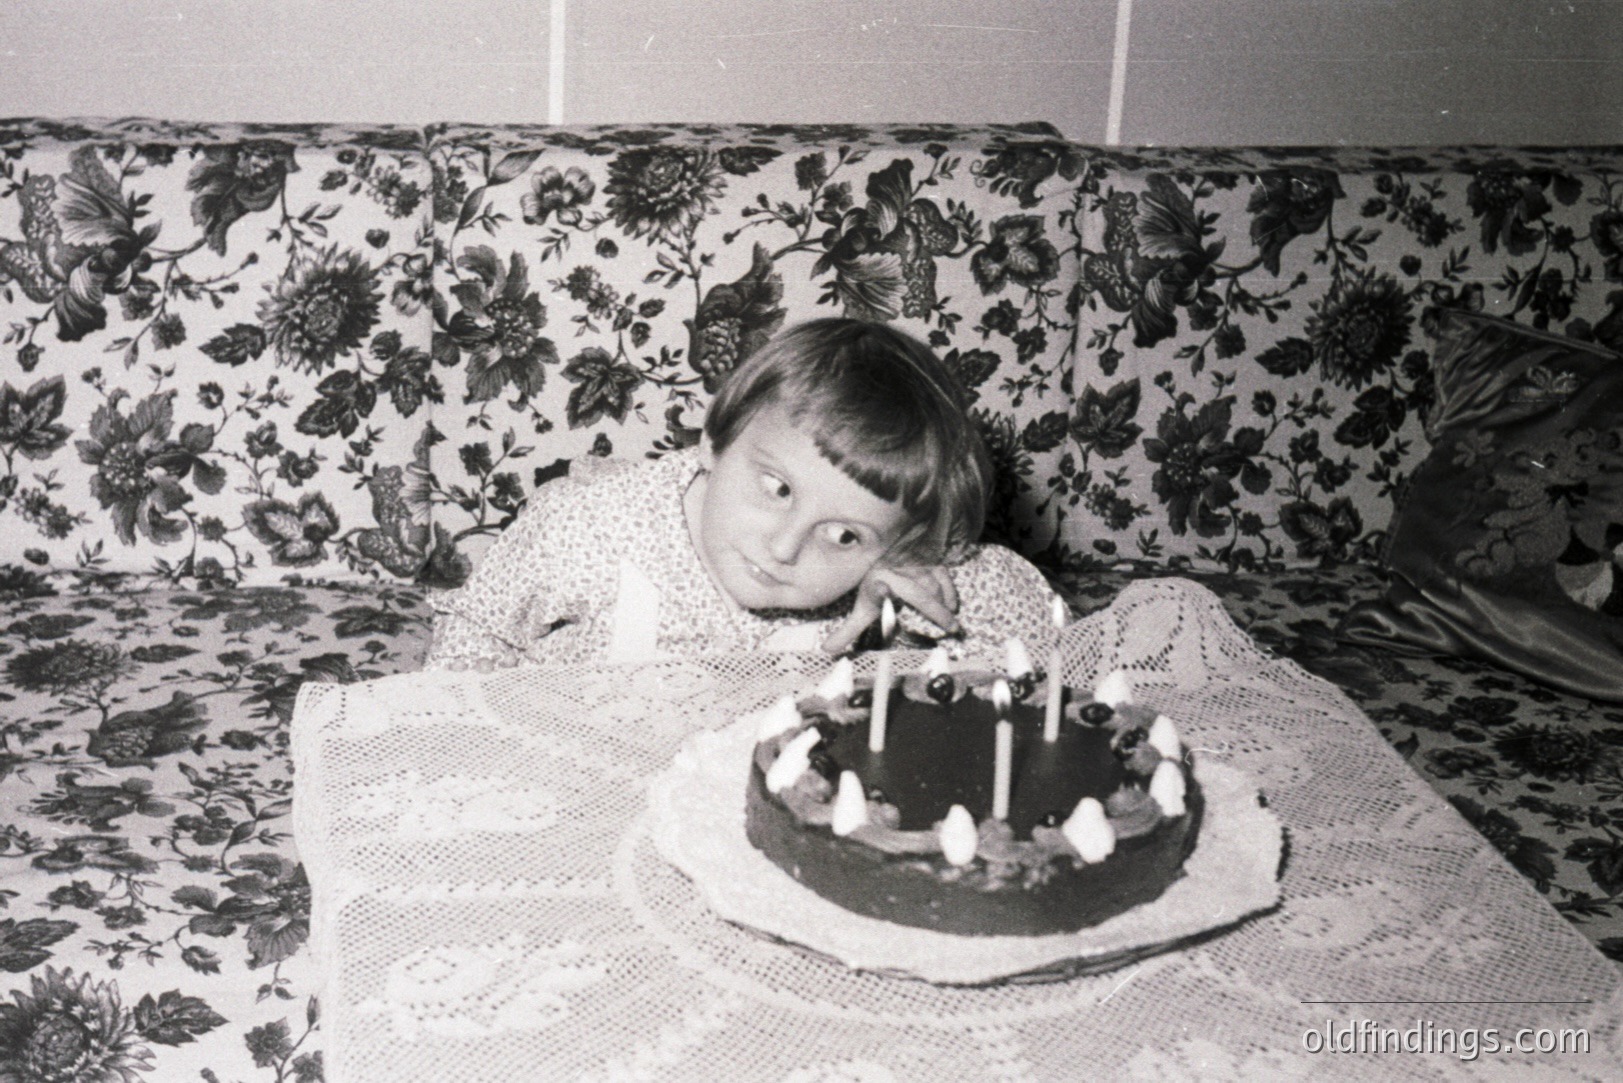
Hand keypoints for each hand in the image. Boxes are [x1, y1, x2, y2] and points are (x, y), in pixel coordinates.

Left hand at [820, 562, 960, 654]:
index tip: (881, 588)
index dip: (880, 590)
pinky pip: (943, 575)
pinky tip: (953, 605)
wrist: (887, 553)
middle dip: (936, 612)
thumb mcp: (863, 607)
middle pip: (920, 594)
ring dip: (944, 605)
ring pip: (934, 586)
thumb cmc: (876, 584)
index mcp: (879, 585)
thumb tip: (827, 651)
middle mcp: (898, 574)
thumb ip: (849, 630)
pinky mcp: (929, 560)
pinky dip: (950, 591)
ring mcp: (916, 566)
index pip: (878, 590)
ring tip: (952, 623)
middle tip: (951, 630)